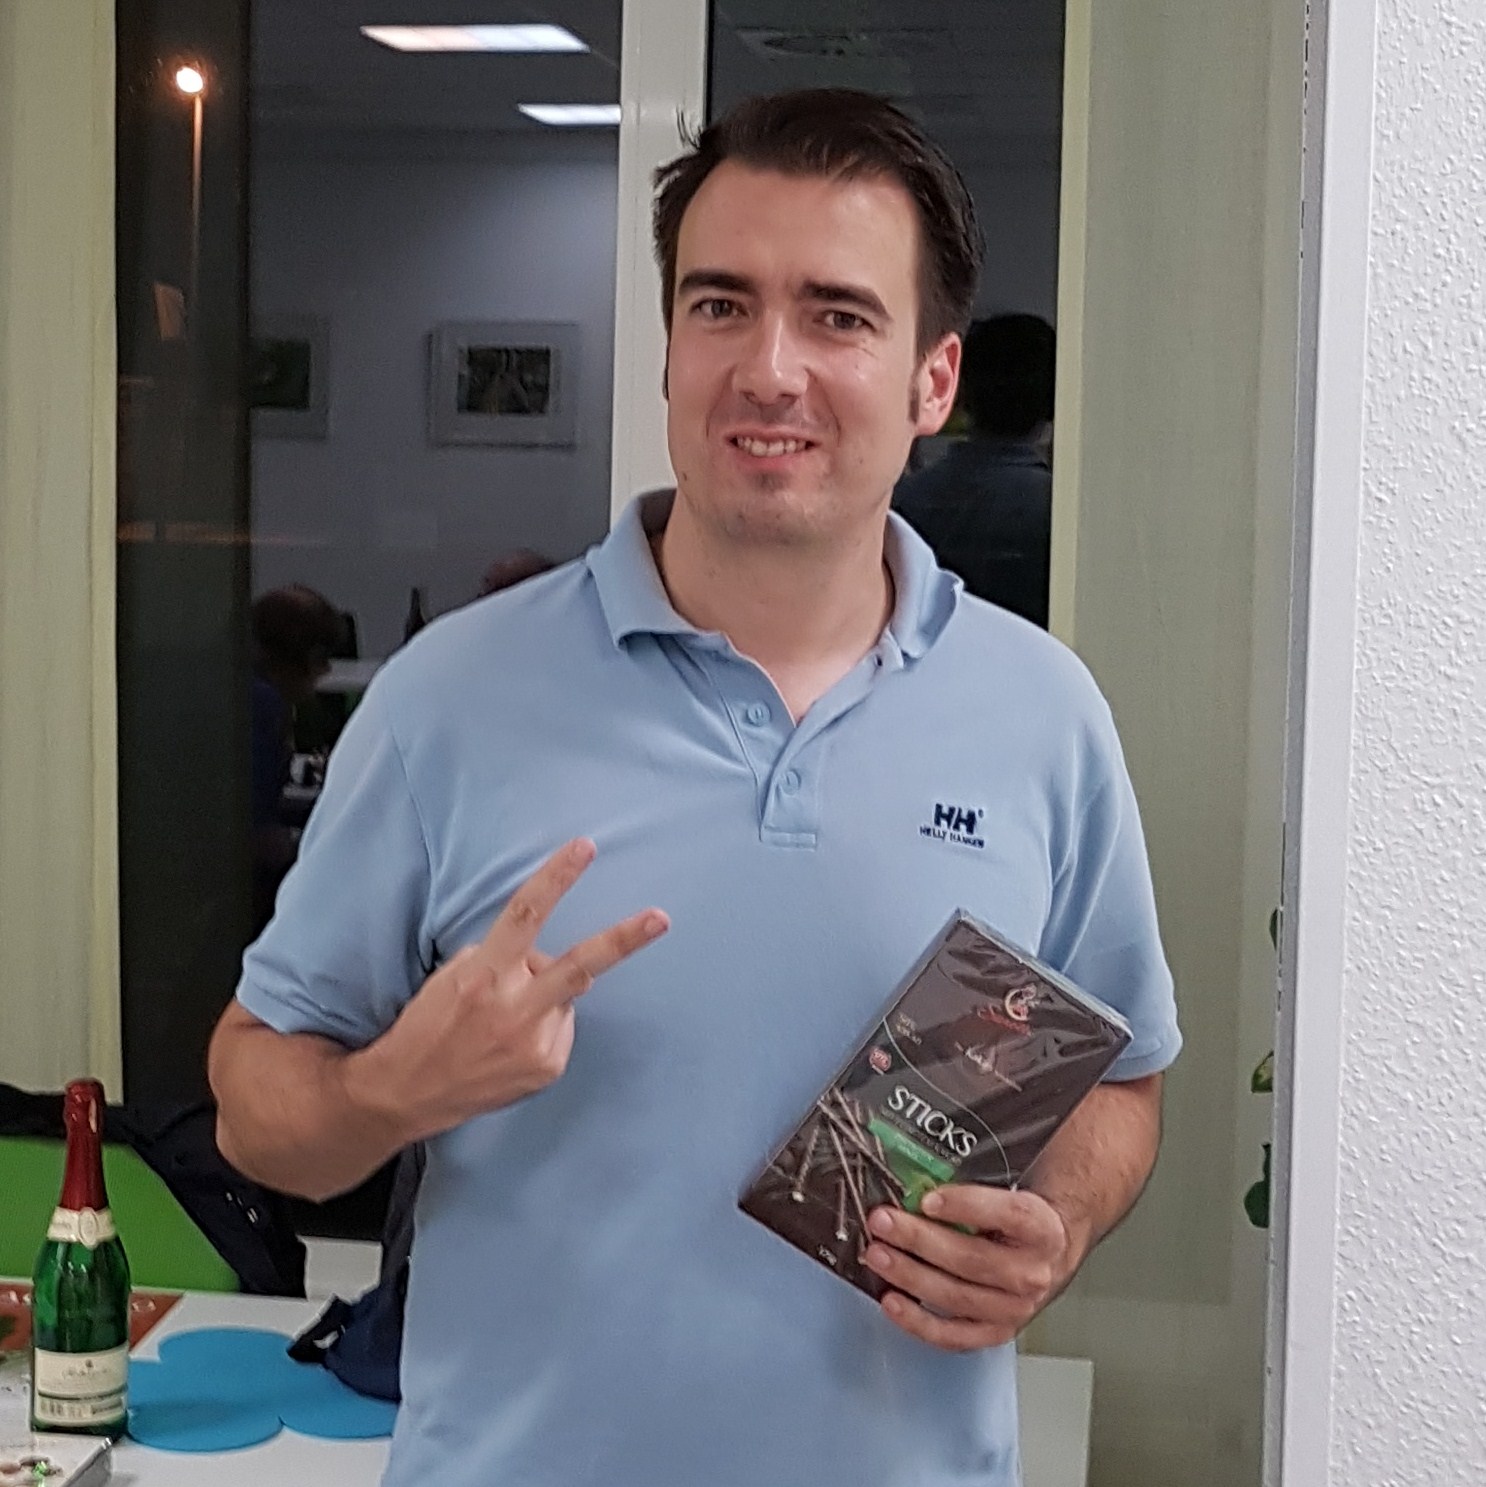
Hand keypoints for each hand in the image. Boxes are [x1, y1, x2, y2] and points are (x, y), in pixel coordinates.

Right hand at [349, 838, 667, 1141]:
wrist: (406, 1092)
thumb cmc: (429, 1023)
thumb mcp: (453, 975)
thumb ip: (501, 957)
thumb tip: (543, 954)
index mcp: (484, 974)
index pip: (525, 914)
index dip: (556, 878)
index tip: (585, 847)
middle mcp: (513, 1008)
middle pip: (579, 965)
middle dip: (625, 940)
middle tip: (661, 918)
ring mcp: (534, 1043)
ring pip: (567, 996)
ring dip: (546, 996)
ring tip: (503, 1023)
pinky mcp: (546, 1068)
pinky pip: (561, 1029)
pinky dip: (544, 1027)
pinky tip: (509, 1046)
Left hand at [861, 1185, 1080, 1351]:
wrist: (1046, 1257)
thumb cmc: (1016, 1220)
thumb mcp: (1007, 1190)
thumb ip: (971, 1179)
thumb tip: (918, 1171)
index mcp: (1041, 1228)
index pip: (1008, 1215)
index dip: (966, 1206)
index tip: (927, 1199)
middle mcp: (1032, 1273)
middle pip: (972, 1259)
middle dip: (919, 1239)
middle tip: (883, 1222)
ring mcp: (1015, 1309)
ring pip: (957, 1297)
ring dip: (910, 1276)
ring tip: (878, 1255)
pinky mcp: (995, 1333)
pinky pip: (953, 1336)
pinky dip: (918, 1321)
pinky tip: (891, 1301)